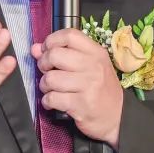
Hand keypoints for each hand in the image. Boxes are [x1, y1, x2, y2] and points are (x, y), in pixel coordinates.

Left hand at [32, 28, 122, 149]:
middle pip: (55, 55)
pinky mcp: (81, 105)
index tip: (47, 50)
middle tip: (47, 72)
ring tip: (51, 89)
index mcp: (96, 53)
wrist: (118, 117)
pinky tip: (53, 102)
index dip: (51, 41)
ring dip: (45, 85)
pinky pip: (52, 98)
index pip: (69, 35)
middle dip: (43, 64)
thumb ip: (63, 54)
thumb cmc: (101, 89)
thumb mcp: (88, 66)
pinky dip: (47, 101)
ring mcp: (88, 86)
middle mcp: (93, 66)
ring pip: (50, 78)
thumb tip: (35, 48)